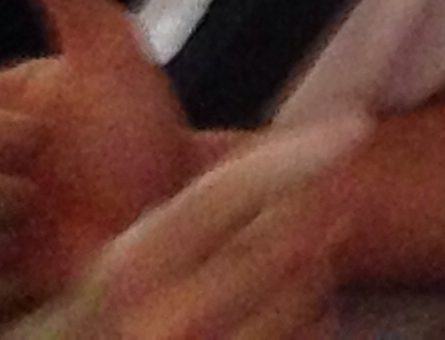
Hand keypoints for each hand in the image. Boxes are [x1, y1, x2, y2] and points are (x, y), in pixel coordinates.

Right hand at [15, 118, 361, 339]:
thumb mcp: (112, 274)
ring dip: (320, 268)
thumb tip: (262, 166)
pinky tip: (298, 310)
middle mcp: (174, 318)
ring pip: (311, 291)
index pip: (230, 192)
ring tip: (301, 262)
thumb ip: (168, 223)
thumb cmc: (91, 329)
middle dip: (315, 213)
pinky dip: (319, 316)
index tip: (353, 127)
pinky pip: (313, 335)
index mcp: (131, 271)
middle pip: (289, 238)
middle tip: (325, 203)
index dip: (298, 154)